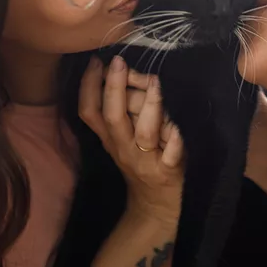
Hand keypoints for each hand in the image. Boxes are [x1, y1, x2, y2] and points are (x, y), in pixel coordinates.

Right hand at [79, 56, 183, 227]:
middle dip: (114, 88)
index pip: (89, 112)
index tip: (96, 61)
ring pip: (143, 133)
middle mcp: (123, 148)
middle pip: (112, 118)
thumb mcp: (126, 135)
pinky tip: (178, 128)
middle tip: (119, 62)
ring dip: (149, 106)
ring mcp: (146, 161)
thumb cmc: (143, 160)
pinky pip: (171, 155)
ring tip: (154, 82)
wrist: (157, 205)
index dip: (88, 87)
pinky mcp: (169, 171)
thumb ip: (125, 106)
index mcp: (110, 138)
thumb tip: (128, 72)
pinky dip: (174, 141)